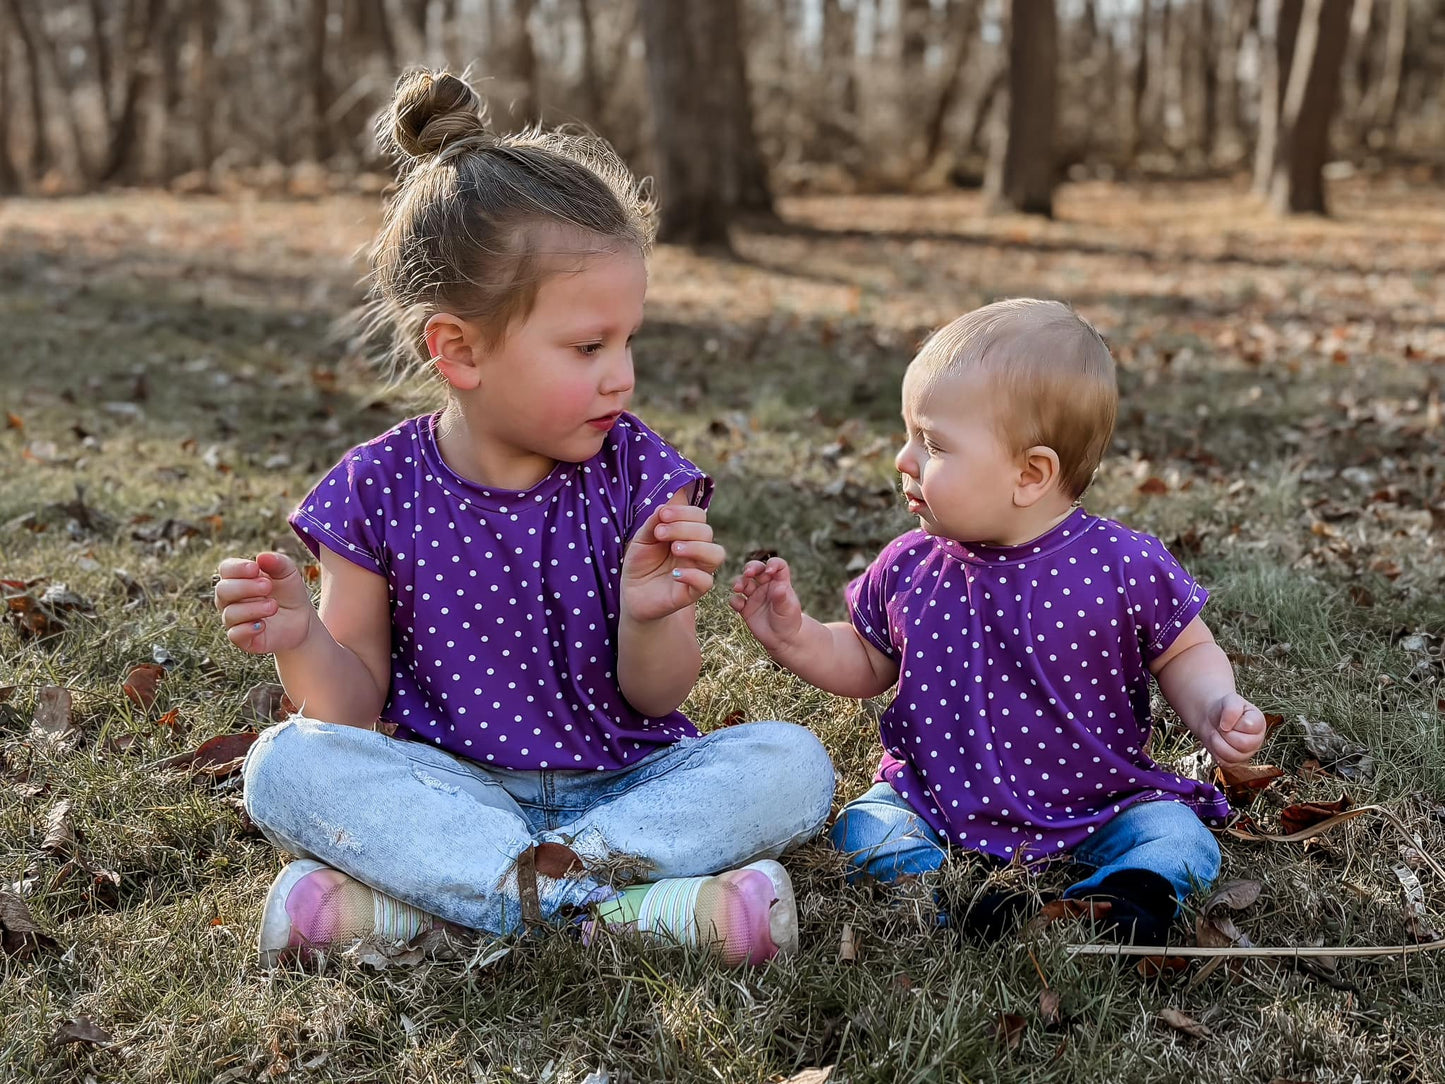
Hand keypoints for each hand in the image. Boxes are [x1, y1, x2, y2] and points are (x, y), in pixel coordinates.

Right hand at [214, 552, 316, 654]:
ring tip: (273, 606)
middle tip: (268, 586)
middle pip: (222, 590)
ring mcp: (234, 619)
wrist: (301, 621)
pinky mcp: (242, 638)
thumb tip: (262, 556)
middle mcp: (230, 599)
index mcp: (237, 579)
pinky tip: (262, 624)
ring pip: (230, 613)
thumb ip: (278, 563)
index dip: (237, 568)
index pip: (225, 569)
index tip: (255, 568)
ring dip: (252, 608)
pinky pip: (235, 634)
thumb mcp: (289, 574)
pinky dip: (247, 628)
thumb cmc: (289, 593)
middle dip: (245, 587)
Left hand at [620, 503, 724, 622]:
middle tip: (660, 533)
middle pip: (707, 532)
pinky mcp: (692, 592)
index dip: (683, 512)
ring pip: (716, 554)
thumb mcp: (642, 539)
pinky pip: (706, 582)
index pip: (699, 516)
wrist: (633, 594)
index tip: (662, 515)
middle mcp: (696, 550)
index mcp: (687, 534)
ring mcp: (697, 571)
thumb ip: (654, 522)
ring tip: (674, 549)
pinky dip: (693, 575)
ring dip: (696, 547)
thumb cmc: (640, 564)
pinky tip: (674, 573)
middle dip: (683, 527)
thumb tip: (666, 504)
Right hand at [729, 556, 802, 654]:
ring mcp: (754, 596)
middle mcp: (766, 586)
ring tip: (738, 588)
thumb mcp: (788, 610)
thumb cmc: (789, 622)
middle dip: (751, 568)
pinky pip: (736, 600)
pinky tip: (739, 606)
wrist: (782, 640)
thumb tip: (779, 587)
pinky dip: (734, 600)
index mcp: (780, 582)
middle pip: (756, 569)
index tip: (769, 571)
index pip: (777, 565)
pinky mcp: (745, 608)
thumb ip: (782, 598)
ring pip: (743, 582)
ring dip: (739, 582)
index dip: (772, 564)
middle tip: (748, 573)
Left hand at [1203, 693, 1267, 764]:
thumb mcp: (1229, 700)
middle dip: (1226, 734)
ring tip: (1216, 733)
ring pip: (1234, 756)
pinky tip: (1216, 742)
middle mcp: (1256, 740)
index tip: (1227, 716)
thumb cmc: (1223, 708)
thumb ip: (1232, 709)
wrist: (1211, 718)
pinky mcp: (1235, 761)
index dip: (1234, 721)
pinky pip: (1225, 763)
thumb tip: (1226, 726)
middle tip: (1220, 726)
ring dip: (1218, 743)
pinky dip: (1216, 752)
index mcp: (1259, 723)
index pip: (1249, 727)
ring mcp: (1246, 752)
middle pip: (1243, 744)